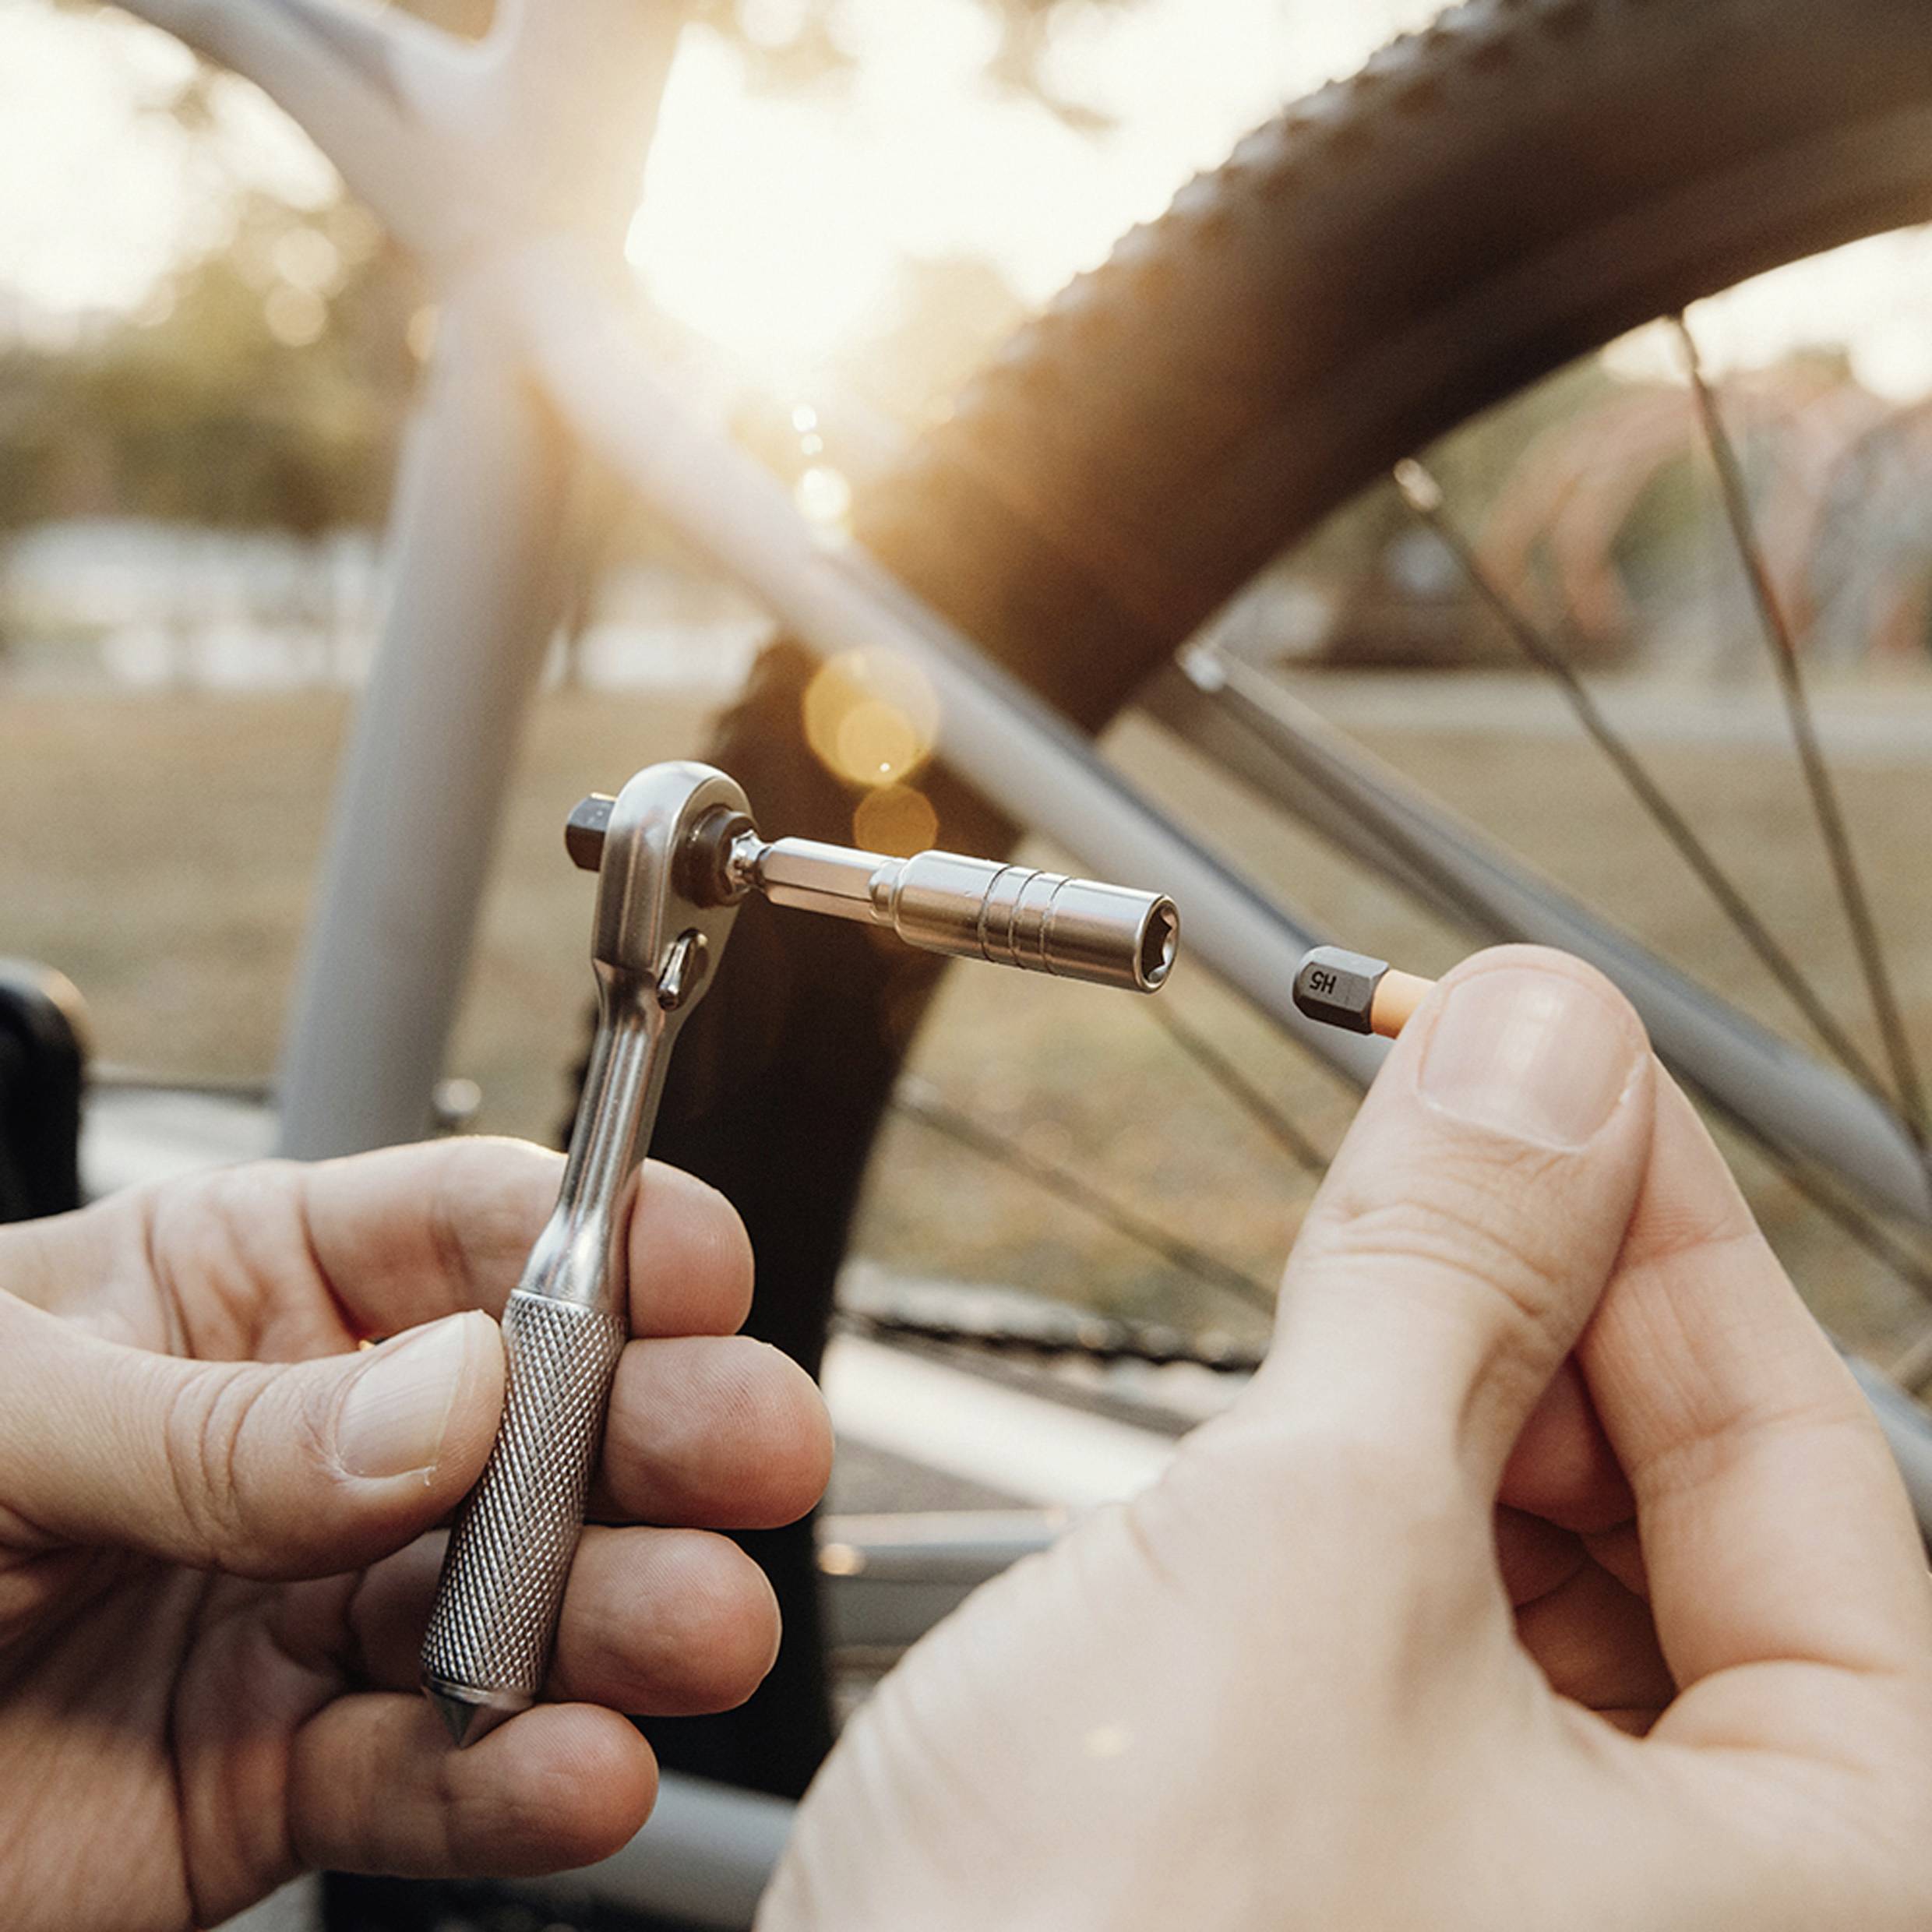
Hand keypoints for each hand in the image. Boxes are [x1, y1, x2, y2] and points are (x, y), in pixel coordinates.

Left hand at [0, 1138, 829, 1930]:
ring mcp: (307, 1610)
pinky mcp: (277, 1776)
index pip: (470, 1231)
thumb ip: (218, 1420)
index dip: (601, 1234)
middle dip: (660, 1425)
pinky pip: (425, 1776)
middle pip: (538, 1418)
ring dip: (622, 1613)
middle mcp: (315, 1440)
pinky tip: (580, 1766)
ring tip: (694, 1629)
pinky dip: (514, 1781)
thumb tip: (446, 1402)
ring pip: (512, 1600)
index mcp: (246, 1289)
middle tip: (749, 1450)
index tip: (694, 1265)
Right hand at [763, 947, 1931, 1930]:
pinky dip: (1371, 1528)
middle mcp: (1732, 1923)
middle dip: (1538, 1304)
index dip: (1653, 1205)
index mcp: (1844, 1886)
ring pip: (1552, 1577)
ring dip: (1442, 1407)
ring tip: (1343, 1295)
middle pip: (1687, 1512)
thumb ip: (1443, 1275)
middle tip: (1421, 1141)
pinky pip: (1441, 1659)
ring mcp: (1554, 1920)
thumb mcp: (1303, 1560)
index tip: (1548, 1049)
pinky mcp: (1393, 1902)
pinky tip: (1292, 1460)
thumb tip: (1539, 1042)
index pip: (1801, 1440)